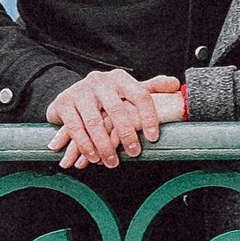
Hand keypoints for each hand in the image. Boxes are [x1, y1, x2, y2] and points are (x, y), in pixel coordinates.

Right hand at [49, 66, 169, 171]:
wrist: (69, 93)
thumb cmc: (106, 96)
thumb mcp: (127, 89)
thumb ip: (151, 87)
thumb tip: (175, 84)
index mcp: (120, 78)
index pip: (140, 95)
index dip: (149, 116)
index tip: (154, 137)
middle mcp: (100, 81)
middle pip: (117, 109)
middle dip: (126, 134)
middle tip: (134, 153)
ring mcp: (80, 91)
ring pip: (94, 122)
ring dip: (104, 146)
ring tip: (112, 162)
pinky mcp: (63, 103)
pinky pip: (76, 128)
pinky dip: (85, 146)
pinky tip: (92, 158)